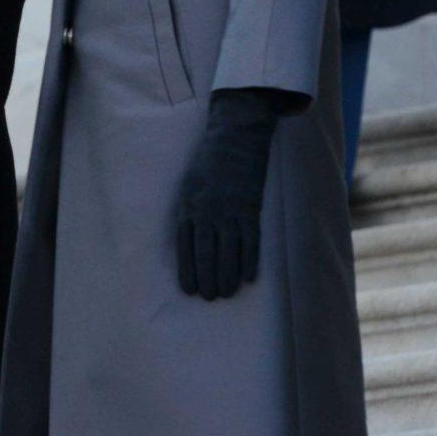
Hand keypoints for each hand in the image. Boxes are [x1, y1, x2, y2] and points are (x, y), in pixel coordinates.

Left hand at [176, 88, 284, 300]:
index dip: (187, 269)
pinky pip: (251, 241)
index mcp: (188, 205)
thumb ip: (189, 211)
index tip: (189, 289)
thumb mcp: (188, 184)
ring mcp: (230, 211)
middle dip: (207, 278)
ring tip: (226, 293)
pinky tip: (248, 278)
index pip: (185, 245)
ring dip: (227, 276)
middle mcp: (207, 211)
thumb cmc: (208, 163)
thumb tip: (191, 240)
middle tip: (209, 297)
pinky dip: (249, 261)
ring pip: (229, 252)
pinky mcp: (251, 209)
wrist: (235, 138)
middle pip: (207, 253)